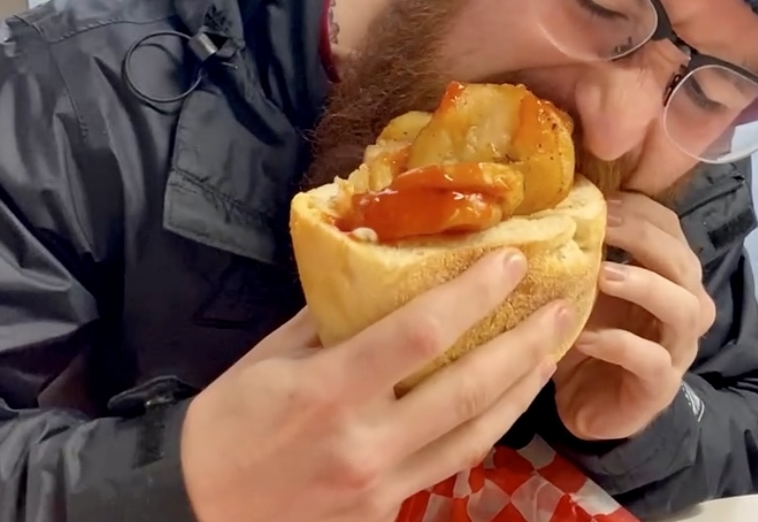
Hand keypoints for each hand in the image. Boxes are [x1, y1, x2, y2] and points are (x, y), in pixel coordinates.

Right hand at [180, 250, 574, 521]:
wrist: (197, 509)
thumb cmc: (230, 421)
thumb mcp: (272, 355)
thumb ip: (331, 316)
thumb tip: (379, 275)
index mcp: (329, 388)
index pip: (421, 333)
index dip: (474, 294)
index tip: (511, 261)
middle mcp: (366, 439)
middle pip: (466, 389)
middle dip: (523, 343)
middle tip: (560, 305)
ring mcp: (381, 483)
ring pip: (474, 434)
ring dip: (521, 389)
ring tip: (552, 349)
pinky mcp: (387, 511)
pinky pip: (451, 464)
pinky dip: (487, 427)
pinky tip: (507, 400)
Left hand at [552, 192, 715, 441]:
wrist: (587, 402)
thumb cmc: (587, 331)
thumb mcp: (581, 283)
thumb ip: (579, 247)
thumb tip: (549, 199)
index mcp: (667, 274)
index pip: (670, 228)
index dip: (640, 210)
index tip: (601, 199)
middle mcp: (683, 306)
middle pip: (683, 263)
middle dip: (643, 238)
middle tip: (602, 225)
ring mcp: (677, 348)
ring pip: (682, 309)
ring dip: (644, 285)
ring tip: (603, 275)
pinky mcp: (660, 386)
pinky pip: (653, 362)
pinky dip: (619, 344)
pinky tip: (584, 337)